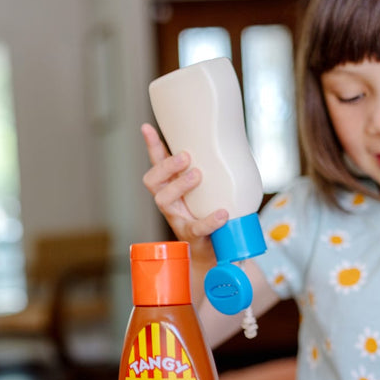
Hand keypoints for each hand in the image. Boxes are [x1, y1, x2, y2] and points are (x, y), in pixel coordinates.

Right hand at [141, 123, 227, 257]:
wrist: (215, 252)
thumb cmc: (210, 215)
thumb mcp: (209, 190)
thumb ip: (214, 172)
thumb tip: (232, 143)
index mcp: (172, 187)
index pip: (157, 164)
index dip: (151, 146)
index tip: (147, 127)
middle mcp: (169, 201)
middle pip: (153, 181)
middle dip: (166, 166)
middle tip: (186, 156)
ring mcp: (177, 219)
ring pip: (163, 200)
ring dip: (179, 185)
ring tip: (198, 175)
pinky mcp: (191, 236)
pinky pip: (196, 227)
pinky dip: (210, 220)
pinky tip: (222, 213)